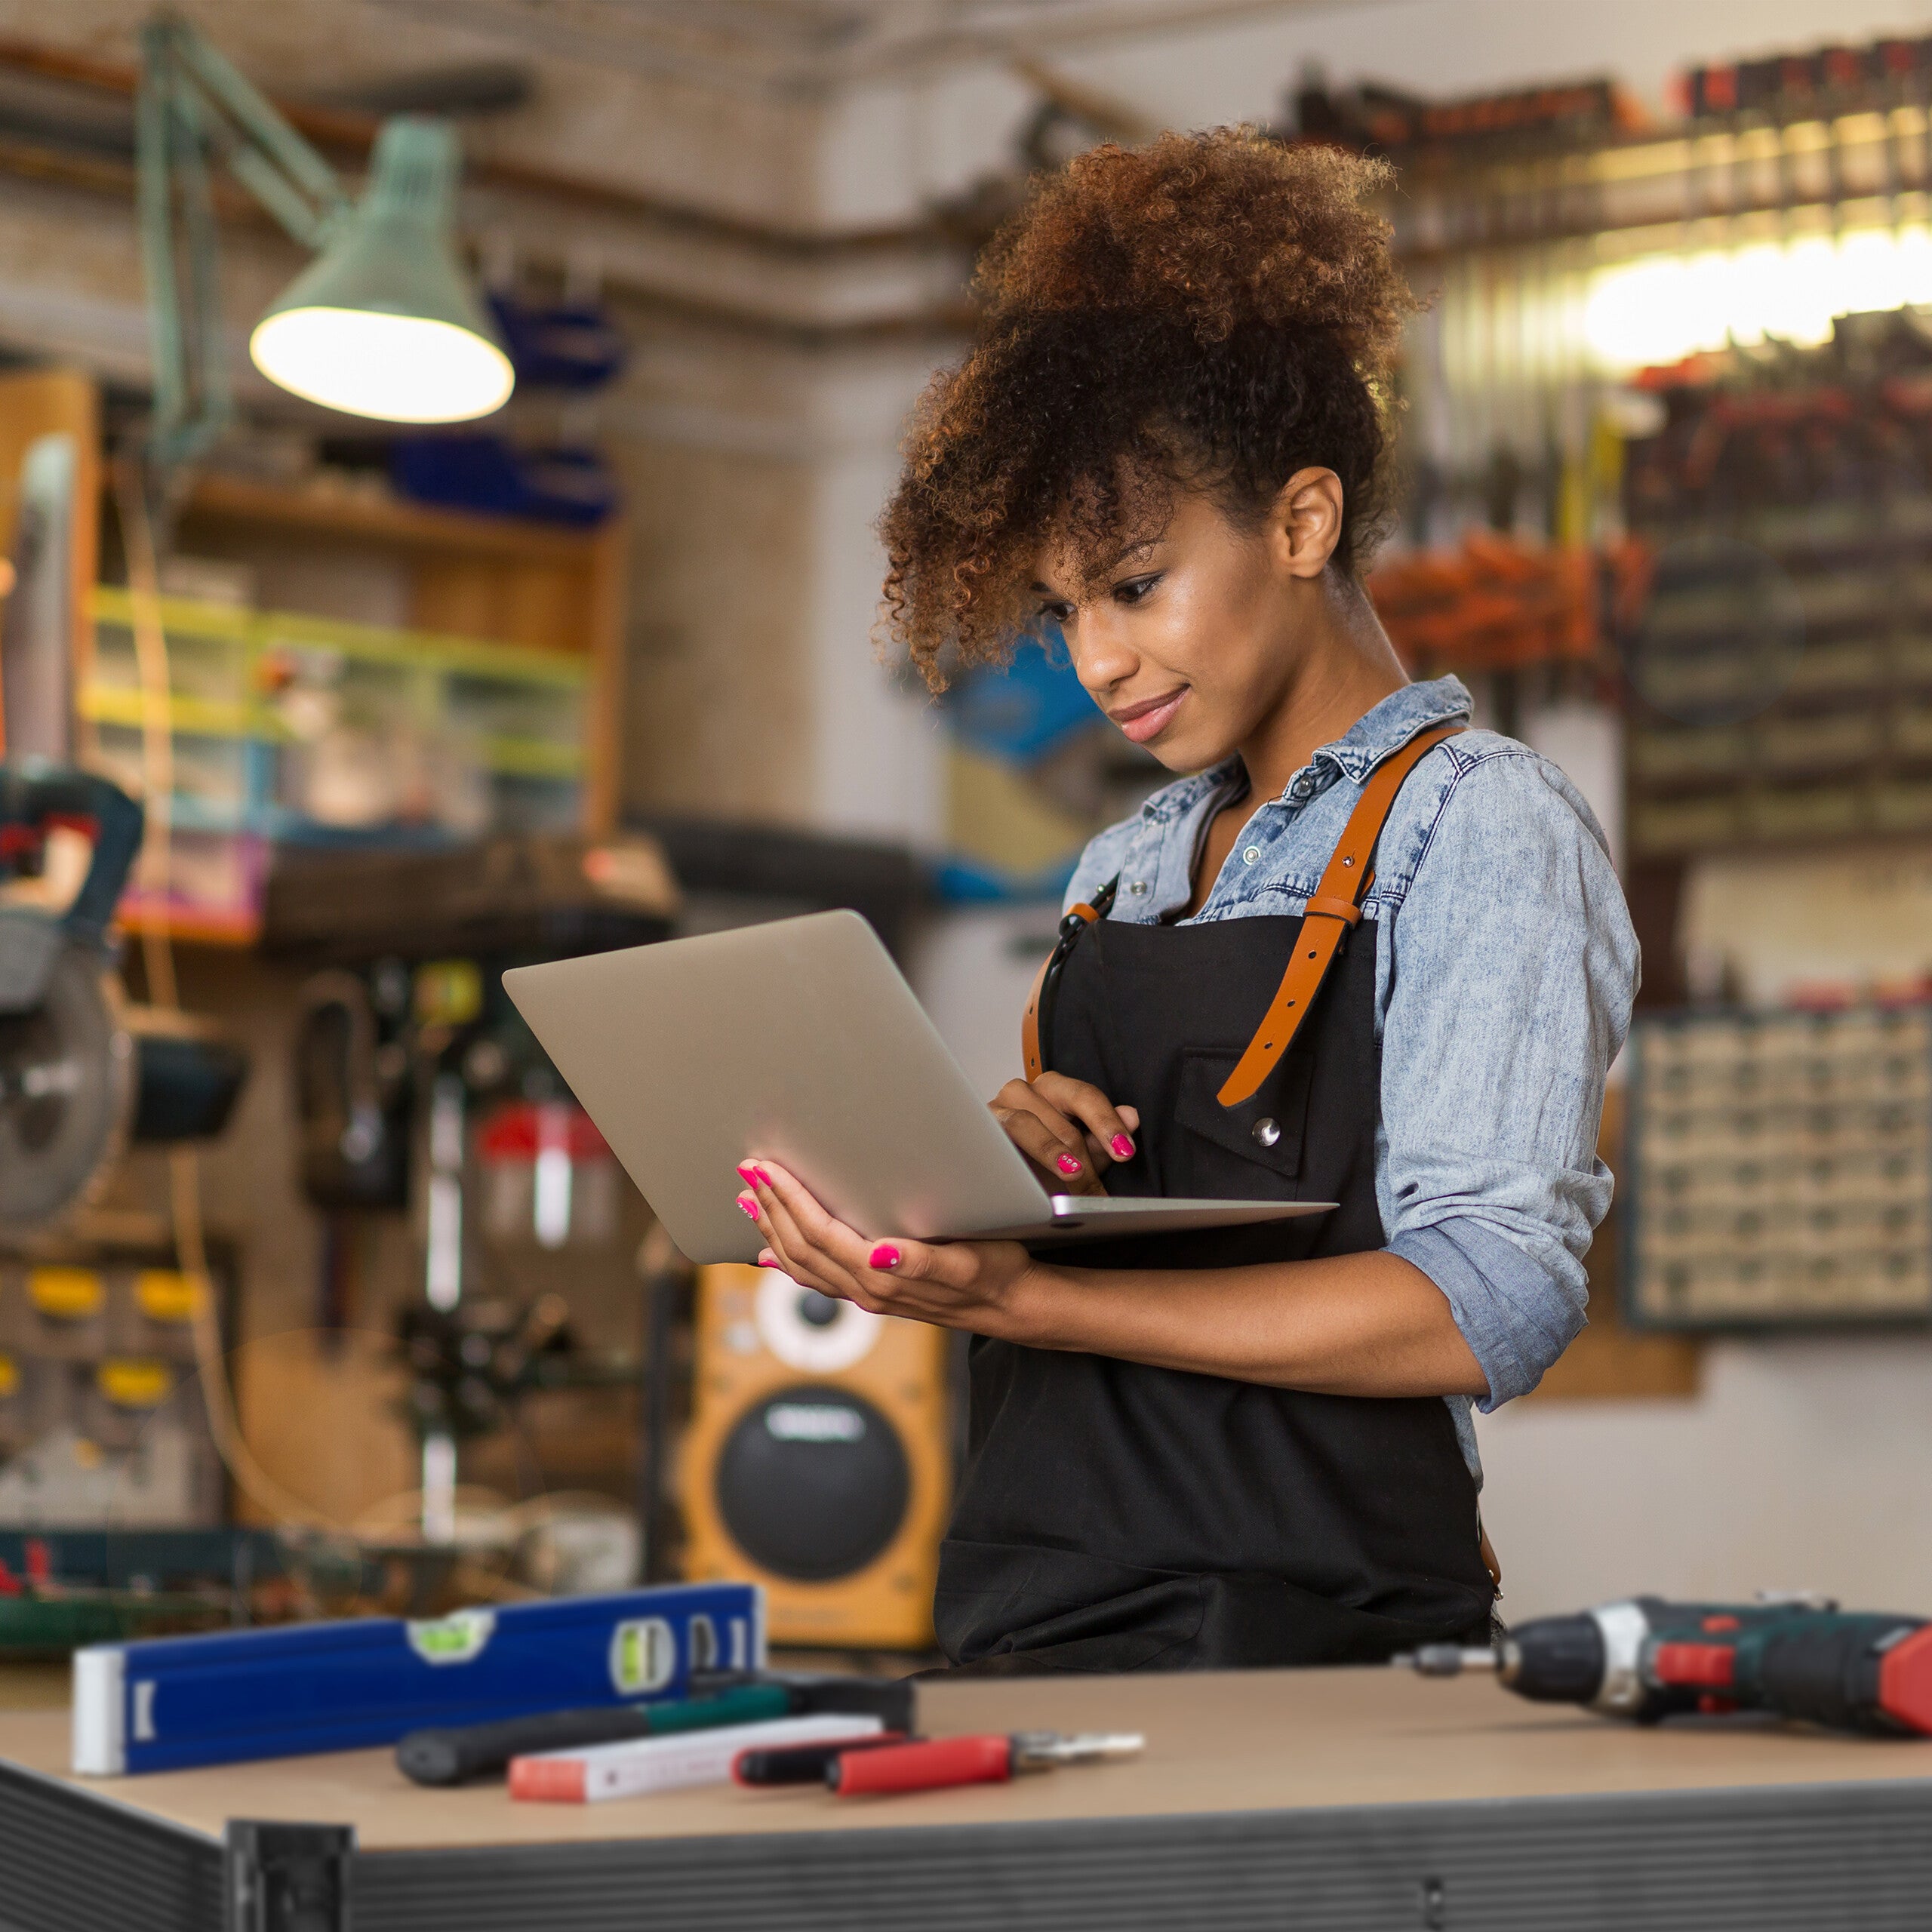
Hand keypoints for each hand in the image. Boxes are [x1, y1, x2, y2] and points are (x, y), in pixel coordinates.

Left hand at [733, 1160, 1041, 1337]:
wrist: (1012, 1304)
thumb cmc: (994, 1273)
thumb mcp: (966, 1262)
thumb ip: (919, 1263)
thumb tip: (878, 1254)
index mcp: (881, 1278)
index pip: (819, 1233)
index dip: (789, 1200)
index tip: (766, 1170)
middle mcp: (866, 1290)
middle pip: (801, 1247)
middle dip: (770, 1207)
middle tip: (747, 1172)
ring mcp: (866, 1295)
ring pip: (802, 1264)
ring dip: (771, 1230)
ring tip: (748, 1201)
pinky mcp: (872, 1293)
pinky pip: (816, 1278)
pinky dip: (787, 1263)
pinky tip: (771, 1254)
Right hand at [989, 1073, 1139, 1198]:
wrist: (997, 1179)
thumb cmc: (1040, 1164)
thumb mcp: (1079, 1155)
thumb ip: (1102, 1139)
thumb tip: (1131, 1116)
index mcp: (1055, 1090)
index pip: (1085, 1097)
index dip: (1106, 1123)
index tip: (1125, 1152)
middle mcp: (1025, 1091)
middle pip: (1060, 1118)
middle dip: (1083, 1158)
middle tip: (1097, 1190)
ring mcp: (998, 1107)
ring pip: (1026, 1123)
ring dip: (1051, 1153)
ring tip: (1072, 1176)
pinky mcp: (976, 1127)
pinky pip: (994, 1136)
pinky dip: (1013, 1155)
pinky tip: (1024, 1176)